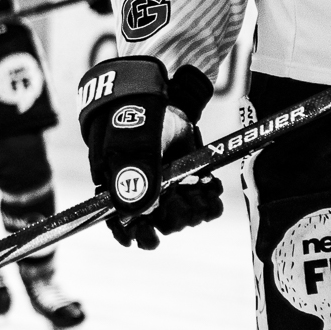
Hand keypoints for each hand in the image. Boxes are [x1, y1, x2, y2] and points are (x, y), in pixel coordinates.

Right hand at [77, 58, 224, 248]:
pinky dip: (210, 198)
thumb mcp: (132, 139)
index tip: (148, 240)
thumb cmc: (136, 111)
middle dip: (173, 218)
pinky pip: (202, 200)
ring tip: (203, 192)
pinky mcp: (188, 176)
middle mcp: (143, 189)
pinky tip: (212, 187)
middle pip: (158, 222)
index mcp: (118, 184)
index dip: (134, 235)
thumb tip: (139, 214)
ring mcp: (167, 184)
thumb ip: (134, 173)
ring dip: (195, 209)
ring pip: (182, 214)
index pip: (121, 222)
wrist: (162, 89)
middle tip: (182, 204)